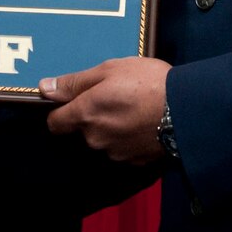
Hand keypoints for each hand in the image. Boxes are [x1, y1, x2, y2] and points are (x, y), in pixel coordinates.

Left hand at [41, 57, 170, 162]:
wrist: (188, 110)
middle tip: (116, 96)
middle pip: (82, 131)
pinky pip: (123, 150)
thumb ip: (75, 82)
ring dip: (112, 128)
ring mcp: (115, 153)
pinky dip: (129, 139)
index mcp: (85, 114)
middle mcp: (95, 139)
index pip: (54, 124)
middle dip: (93, 117)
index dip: (60, 112)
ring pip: (104, 141)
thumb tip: (44, 88)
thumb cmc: (148, 83)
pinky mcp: (135, 162)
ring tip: (135, 109)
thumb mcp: (110, 70)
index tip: (73, 101)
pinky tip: (145, 124)